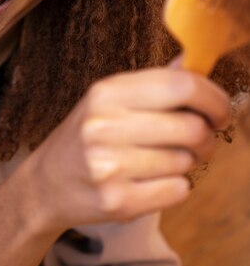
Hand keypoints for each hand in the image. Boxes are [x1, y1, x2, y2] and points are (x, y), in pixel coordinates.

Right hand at [26, 64, 229, 233]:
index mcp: (106, 93)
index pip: (179, 85)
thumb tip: (191, 62)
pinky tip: (156, 179)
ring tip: (167, 159)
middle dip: (208, 135)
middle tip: (202, 139)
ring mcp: (110, 166)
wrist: (45, 183)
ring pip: (186, 161)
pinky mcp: (118, 202)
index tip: (220, 108)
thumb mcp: (108, 99)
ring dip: (188, 161)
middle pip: (191, 127)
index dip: (213, 97)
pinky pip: (177, 190)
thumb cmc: (85, 135)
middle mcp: (105, 126)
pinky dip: (177, 186)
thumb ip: (152, 83)